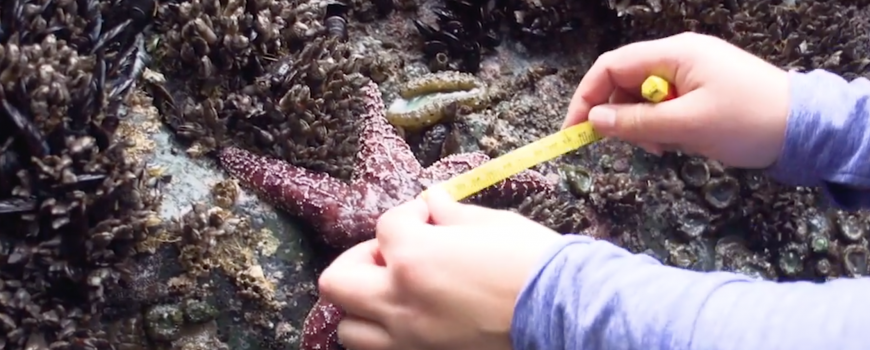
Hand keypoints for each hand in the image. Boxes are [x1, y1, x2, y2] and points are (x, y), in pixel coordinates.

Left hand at [317, 189, 563, 349]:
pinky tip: (410, 319)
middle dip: (361, 260)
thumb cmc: (531, 265)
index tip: (430, 219)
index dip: (410, 216)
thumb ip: (450, 215)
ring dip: (364, 305)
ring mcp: (407, 339)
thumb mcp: (492, 225)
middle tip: (393, 255)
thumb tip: (431, 203)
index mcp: (413, 258)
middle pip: (338, 281)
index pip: (386, 226)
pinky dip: (383, 335)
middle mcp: (399, 301)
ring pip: (349, 328)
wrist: (561, 313)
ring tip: (396, 293)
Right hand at [564, 32, 790, 168]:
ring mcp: (691, 73)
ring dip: (643, 125)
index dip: (587, 96)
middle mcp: (678, 57)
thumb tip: (594, 120)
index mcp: (673, 54)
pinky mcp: (702, 91)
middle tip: (633, 146)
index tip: (575, 129)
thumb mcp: (686, 126)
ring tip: (664, 147)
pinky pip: (666, 106)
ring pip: (644, 98)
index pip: (611, 67)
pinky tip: (679, 143)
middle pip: (625, 82)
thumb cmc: (747, 121)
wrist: (806, 129)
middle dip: (620, 115)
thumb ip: (635, 123)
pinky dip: (663, 127)